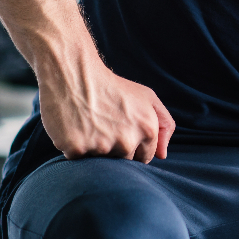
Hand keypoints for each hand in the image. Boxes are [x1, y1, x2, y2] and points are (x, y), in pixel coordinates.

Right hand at [37, 52, 174, 162]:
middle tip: (103, 124)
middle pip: (124, 162)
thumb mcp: (147, 98)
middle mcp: (128, 141)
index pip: (145, 157)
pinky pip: (78, 159)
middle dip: (115, 150)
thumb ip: (163, 125)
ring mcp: (102, 147)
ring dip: (95, 150)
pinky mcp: (78, 149)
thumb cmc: (112, 86)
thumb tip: (163, 155)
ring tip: (89, 124)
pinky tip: (74, 127)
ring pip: (101, 163)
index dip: (132, 147)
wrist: (75, 74)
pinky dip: (74, 147)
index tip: (121, 131)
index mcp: (148, 130)